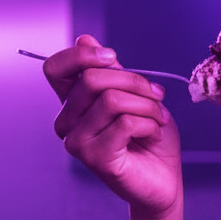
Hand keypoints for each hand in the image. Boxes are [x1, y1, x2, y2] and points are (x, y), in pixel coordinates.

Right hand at [47, 34, 181, 214]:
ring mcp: (76, 141)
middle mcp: (66, 122)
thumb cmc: (150, 138)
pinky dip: (149, 124)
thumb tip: (84, 38)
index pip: (56, 68)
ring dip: (147, 106)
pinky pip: (125, 123)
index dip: (82, 55)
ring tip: (158, 119)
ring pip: (112, 100)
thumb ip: (112, 72)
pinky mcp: (94, 158)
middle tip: (157, 98)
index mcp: (72, 103)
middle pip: (92, 79)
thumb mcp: (136, 96)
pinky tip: (154, 135)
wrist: (164, 181)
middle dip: (135, 83)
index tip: (113, 57)